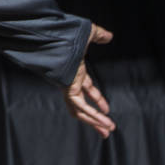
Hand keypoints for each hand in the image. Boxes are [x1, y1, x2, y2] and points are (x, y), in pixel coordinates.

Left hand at [63, 23, 115, 138]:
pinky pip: (79, 106)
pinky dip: (91, 115)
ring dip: (93, 121)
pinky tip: (103, 122)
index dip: (96, 99)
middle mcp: (71, 79)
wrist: (55, 35)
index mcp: (75, 70)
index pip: (86, 89)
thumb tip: (109, 36)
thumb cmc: (68, 33)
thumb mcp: (87, 33)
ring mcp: (68, 84)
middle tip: (106, 127)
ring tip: (107, 131)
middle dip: (94, 116)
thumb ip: (99, 35)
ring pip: (79, 109)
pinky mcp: (67, 87)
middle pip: (82, 103)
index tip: (106, 109)